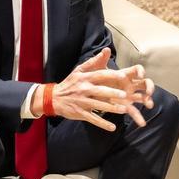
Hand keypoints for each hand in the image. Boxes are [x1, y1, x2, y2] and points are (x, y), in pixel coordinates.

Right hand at [34, 48, 154, 130]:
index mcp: (85, 78)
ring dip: (111, 109)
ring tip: (124, 110)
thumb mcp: (78, 71)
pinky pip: (93, 119)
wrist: (53, 98)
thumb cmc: (70, 83)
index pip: (100, 76)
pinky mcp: (80, 113)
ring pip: (98, 105)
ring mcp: (82, 102)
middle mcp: (84, 89)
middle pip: (100, 91)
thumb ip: (93, 62)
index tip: (124, 76)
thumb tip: (106, 51)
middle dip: (112, 94)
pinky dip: (103, 124)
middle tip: (125, 96)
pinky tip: (112, 128)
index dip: (112, 76)